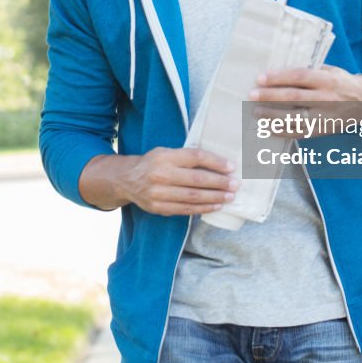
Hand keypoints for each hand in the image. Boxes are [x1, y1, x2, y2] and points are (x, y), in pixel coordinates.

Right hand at [121, 147, 238, 216]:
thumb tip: (218, 163)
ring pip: (193, 197)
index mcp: (165, 156)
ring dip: (215, 197)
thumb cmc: (153, 163)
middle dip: (219, 182)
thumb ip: (186, 157)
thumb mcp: (166, 152)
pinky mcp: (159, 208)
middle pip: (197, 179)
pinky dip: (203, 208)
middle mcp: (161, 174)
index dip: (215, 162)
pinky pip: (185, 209)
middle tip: (235, 184)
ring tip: (229, 196)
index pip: (195, 157)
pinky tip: (215, 205)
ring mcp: (159, 193)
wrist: (126, 180)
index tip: (231, 167)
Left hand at [248, 65, 361, 137]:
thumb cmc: (342, 83)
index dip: (279, 77)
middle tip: (252, 95)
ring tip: (255, 112)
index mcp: (328, 80)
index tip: (260, 77)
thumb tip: (279, 70)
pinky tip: (267, 128)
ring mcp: (324, 118)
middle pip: (294, 98)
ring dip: (272, 116)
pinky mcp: (322, 131)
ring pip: (294, 118)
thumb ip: (309, 70)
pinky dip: (281, 132)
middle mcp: (327, 99)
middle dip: (271, 96)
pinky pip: (299, 133)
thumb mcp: (330, 71)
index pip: (300, 77)